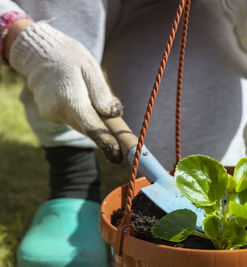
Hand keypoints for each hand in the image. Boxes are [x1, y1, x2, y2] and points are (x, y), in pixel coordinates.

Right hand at [7, 21, 122, 162]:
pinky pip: (73, 119)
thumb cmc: (69, 57)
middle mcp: (57, 110)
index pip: (90, 126)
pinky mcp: (50, 114)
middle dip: (104, 133)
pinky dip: (83, 115)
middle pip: (87, 128)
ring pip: (81, 124)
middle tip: (120, 140)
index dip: (105, 141)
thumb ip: (101, 92)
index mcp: (70, 98)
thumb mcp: (90, 68)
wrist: (39, 54)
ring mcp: (51, 114)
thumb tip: (114, 113)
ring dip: (94, 121)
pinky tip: (83, 100)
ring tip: (98, 104)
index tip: (118, 155)